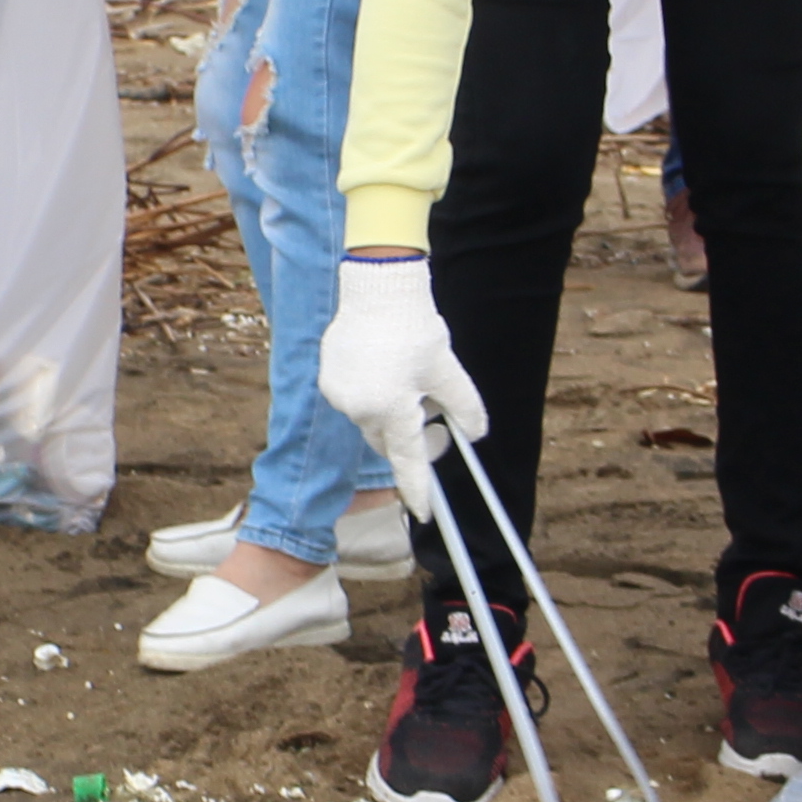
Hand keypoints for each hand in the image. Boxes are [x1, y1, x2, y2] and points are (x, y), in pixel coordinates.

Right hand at [315, 254, 490, 514]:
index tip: (424, 513)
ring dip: (388, 410)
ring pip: (369, 418)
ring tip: (405, 376)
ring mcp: (339, 394)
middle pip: (386, 440)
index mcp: (392, 409)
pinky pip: (353, 398)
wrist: (378, 288)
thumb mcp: (448, 370)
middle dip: (407, 434)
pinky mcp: (327, 377)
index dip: (418, 488)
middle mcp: (360, 408)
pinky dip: (370, 392)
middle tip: (433, 414)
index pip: (408, 460)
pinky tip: (383, 365)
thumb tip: (474, 435)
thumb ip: (464, 407)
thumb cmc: (416, 329)